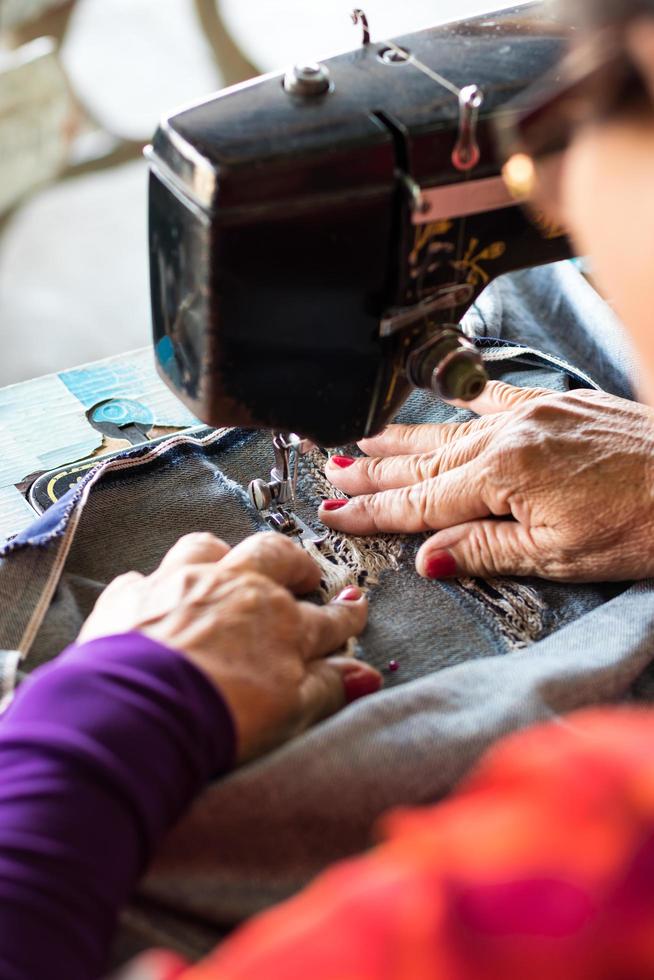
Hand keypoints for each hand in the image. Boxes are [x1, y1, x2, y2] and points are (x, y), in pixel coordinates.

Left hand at [79, 531, 379, 761]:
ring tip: (228, 565)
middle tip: (302, 575)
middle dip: (293, 563)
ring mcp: (181, 583)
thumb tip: (364, 676)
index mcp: (281, 623)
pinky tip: (155, 598)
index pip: (326, 617)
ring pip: (210, 548)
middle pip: (274, 557)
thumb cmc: (218, 718)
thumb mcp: (290, 714)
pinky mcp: (133, 595)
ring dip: (223, 555)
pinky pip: (146, 575)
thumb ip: (328, 689)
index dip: (345, 614)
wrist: (138, 713)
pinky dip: (155, 585)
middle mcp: (235, 589)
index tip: (353, 609)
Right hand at [319, 382, 653, 582]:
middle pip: (426, 460)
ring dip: (403, 438)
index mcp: (505, 475)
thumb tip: (429, 558)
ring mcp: (535, 413)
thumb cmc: (646, 523)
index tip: (335, 513)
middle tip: (332, 472)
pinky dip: (462, 401)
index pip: (421, 501)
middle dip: (374, 471)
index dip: (374, 511)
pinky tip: (442, 399)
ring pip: (452, 427)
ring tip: (363, 440)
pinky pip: (496, 396)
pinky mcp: (559, 404)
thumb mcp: (562, 554)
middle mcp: (511, 434)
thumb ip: (487, 550)